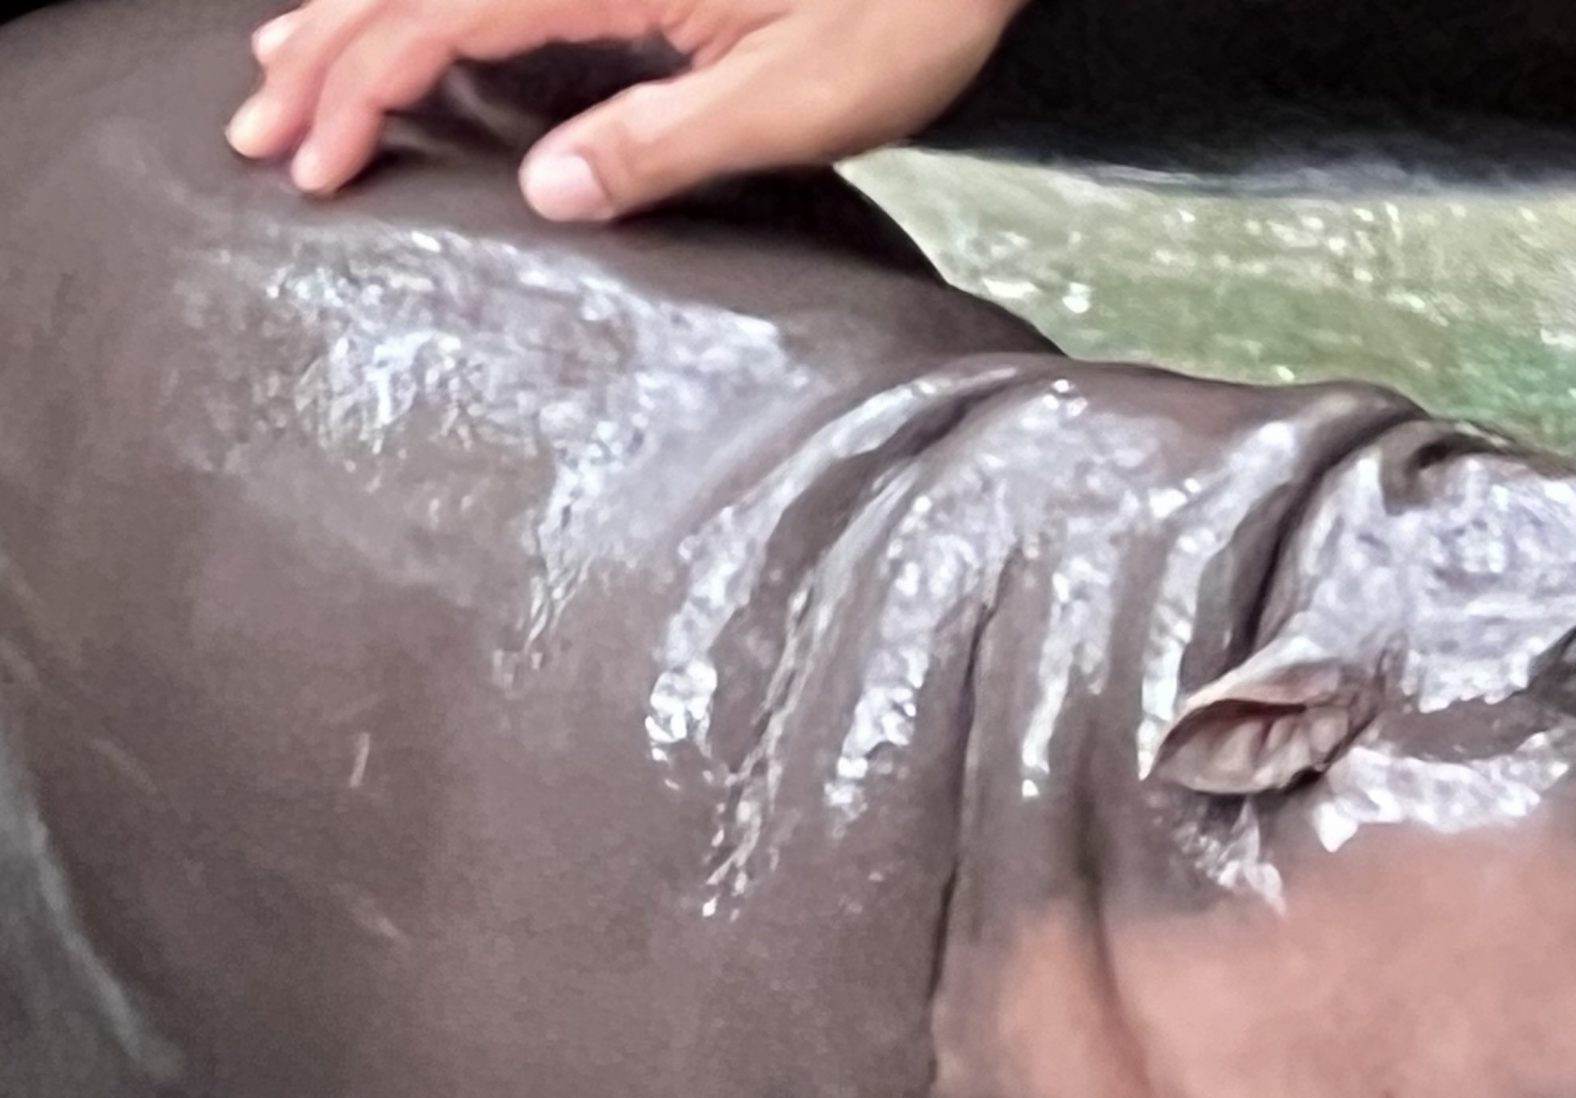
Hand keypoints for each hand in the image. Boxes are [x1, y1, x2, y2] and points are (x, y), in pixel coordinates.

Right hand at [226, 0, 1027, 219]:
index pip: (433, 20)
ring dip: (355, 13)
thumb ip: (669, 142)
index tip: (311, 165)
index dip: (358, 92)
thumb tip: (547, 194)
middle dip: (324, 55)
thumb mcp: (800, 98)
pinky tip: (407, 27)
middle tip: (260, 135)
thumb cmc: (907, 6)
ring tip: (288, 73)